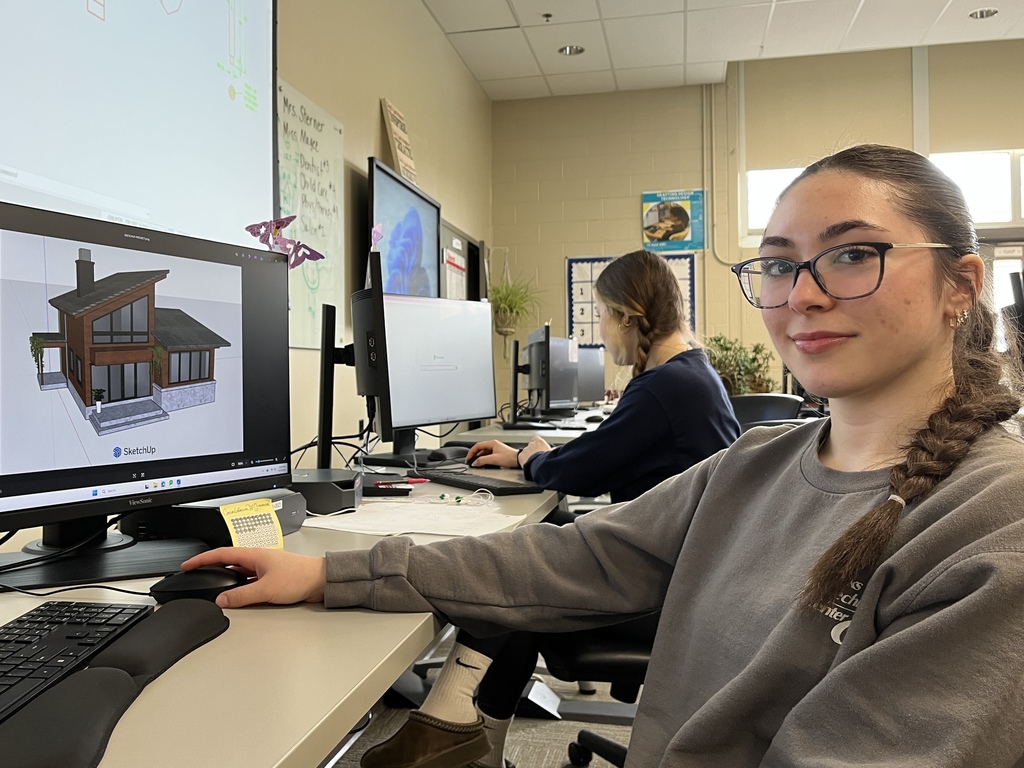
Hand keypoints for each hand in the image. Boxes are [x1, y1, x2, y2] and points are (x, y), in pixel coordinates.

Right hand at [181, 548, 326, 607]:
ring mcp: (265, 569)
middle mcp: (258, 559)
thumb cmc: (299, 576)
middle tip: (195, 574)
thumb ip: (242, 595)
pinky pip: (249, 582)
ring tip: (211, 587)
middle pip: (228, 562)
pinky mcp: (272, 578)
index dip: (202, 559)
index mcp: (254, 555)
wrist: (321, 580)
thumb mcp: (266, 589)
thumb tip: (222, 600)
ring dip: (226, 580)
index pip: (221, 554)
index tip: (187, 564)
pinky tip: (236, 596)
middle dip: (210, 568)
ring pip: (239, 573)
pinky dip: (239, 588)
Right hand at [466, 439, 517, 467]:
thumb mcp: (494, 459)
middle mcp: (493, 444)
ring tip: (476, 464)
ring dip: (479, 458)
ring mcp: (496, 449)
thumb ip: (483, 460)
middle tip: (471, 461)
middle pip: (480, 449)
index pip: (477, 445)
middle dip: (474, 455)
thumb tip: (475, 462)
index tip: (468, 458)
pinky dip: (484, 459)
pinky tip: (483, 464)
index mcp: (492, 443)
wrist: (518, 459)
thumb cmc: (509, 457)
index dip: (471, 452)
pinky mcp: (498, 453)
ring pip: (484, 452)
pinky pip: (488, 455)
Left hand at [519, 435, 551, 466]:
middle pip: (531, 446)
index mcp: (539, 441)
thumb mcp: (553, 452)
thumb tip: (556, 449)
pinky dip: (523, 460)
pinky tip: (528, 464)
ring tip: (533, 462)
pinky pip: (521, 457)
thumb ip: (553, 449)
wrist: (541, 465)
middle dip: (533, 451)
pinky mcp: (521, 456)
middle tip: (537, 457)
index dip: (537, 444)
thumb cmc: (548, 458)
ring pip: (526, 452)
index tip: (539, 448)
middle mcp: (531, 444)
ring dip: (528, 455)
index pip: (536, 439)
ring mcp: (525, 449)